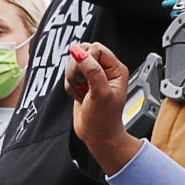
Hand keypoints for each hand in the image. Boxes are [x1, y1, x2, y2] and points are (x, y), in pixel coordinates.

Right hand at [66, 42, 143, 176]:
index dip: (87, 59)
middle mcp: (105, 70)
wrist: (97, 136)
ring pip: (73, 63)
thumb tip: (79, 51)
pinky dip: (70, 86)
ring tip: (82, 93)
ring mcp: (93, 75)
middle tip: (84, 86)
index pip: (96, 48)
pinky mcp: (82, 82)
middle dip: (77, 69)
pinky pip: (69, 75)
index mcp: (116, 69)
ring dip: (73, 79)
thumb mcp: (100, 93)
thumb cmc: (104, 120)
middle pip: (83, 51)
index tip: (86, 76)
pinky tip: (79, 97)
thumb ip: (91, 70)